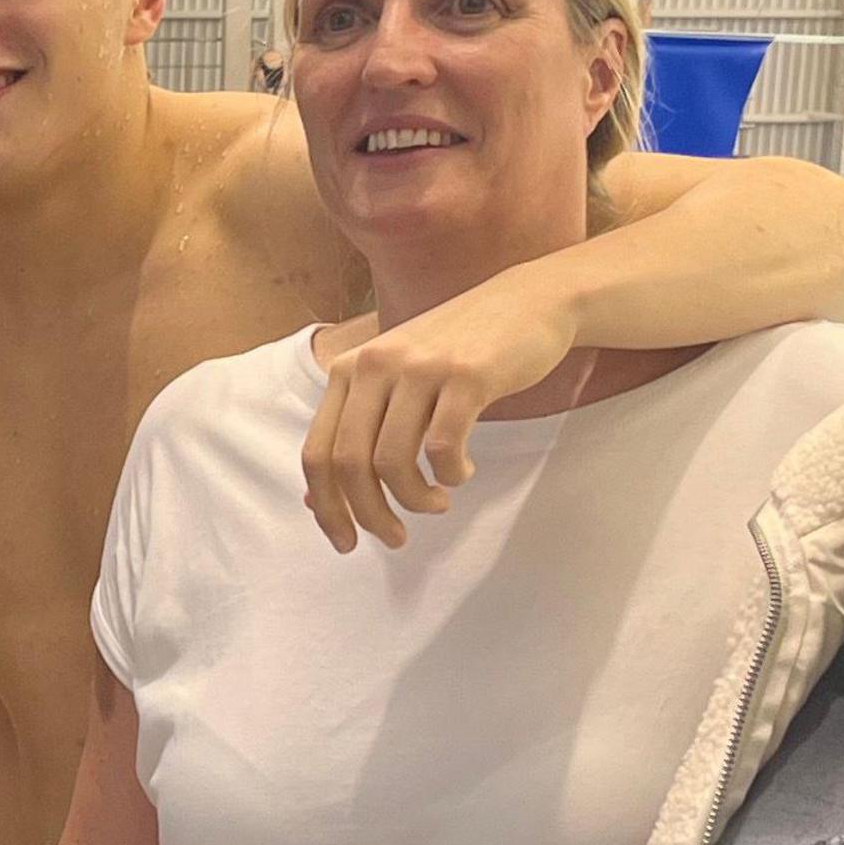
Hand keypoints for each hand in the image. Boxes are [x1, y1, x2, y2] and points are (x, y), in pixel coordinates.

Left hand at [300, 285, 579, 552]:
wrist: (527, 301)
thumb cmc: (456, 353)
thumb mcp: (395, 383)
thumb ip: (356, 432)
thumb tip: (316, 500)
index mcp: (348, 369)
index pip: (316, 453)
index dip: (327, 508)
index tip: (346, 543)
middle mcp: (375, 364)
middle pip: (350, 464)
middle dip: (370, 515)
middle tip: (396, 538)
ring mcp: (420, 367)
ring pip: (393, 462)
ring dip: (415, 500)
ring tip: (437, 503)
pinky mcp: (466, 375)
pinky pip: (443, 447)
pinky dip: (451, 475)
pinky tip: (462, 471)